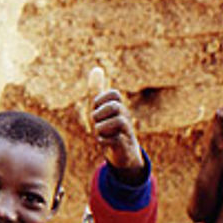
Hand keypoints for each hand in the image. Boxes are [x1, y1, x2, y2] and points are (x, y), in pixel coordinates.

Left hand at [87, 67, 144, 183]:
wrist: (122, 153)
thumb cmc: (109, 127)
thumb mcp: (100, 108)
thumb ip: (97, 90)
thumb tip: (96, 69)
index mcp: (119, 106)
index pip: (114, 94)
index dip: (100, 100)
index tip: (96, 108)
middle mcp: (125, 116)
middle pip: (114, 106)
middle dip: (99, 114)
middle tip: (96, 122)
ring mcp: (126, 131)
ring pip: (117, 122)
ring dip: (101, 128)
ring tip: (100, 133)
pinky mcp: (124, 145)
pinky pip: (114, 140)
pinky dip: (103, 141)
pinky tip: (102, 142)